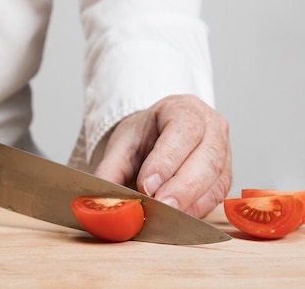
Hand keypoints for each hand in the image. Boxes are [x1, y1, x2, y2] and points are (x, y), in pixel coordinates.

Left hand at [93, 95, 231, 217]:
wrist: (158, 137)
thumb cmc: (144, 137)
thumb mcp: (122, 145)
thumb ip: (110, 170)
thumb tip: (100, 200)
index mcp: (184, 108)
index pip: (182, 130)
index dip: (166, 159)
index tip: (147, 184)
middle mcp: (211, 126)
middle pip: (206, 156)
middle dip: (182, 186)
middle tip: (161, 206)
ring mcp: (224, 151)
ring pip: (216, 178)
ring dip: (192, 201)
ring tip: (168, 216)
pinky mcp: (225, 177)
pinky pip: (218, 195)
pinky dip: (199, 209)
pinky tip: (181, 218)